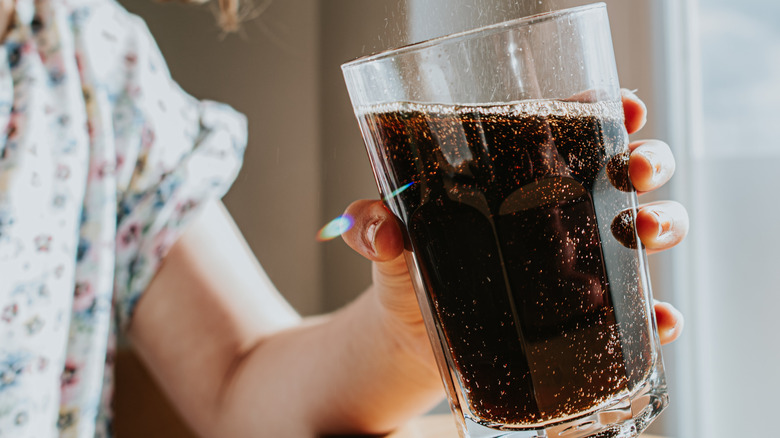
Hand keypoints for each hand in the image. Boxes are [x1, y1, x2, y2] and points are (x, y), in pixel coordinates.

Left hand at [342, 89, 687, 366]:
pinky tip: (659, 320)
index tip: (623, 109)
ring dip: (663, 222)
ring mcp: (580, 260)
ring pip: (645, 228)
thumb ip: (373, 225)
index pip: (572, 128)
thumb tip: (380, 231)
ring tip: (645, 232)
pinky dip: (655, 314)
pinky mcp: (585, 313)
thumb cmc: (407, 275)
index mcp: (518, 177)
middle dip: (646, 162)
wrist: (412, 342)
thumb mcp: (388, 244)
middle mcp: (559, 211)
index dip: (606, 111)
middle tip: (634, 171)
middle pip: (625, 170)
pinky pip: (635, 310)